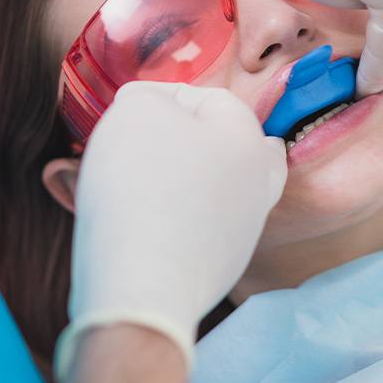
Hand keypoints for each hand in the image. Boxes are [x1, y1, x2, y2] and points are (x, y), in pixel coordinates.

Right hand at [55, 81, 286, 379]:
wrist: (142, 286)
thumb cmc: (142, 185)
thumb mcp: (136, 111)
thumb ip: (146, 97)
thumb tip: (149, 107)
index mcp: (248, 137)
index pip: (207, 97)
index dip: (160, 96)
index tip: (124, 111)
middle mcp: (258, 181)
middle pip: (228, 144)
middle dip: (188, 137)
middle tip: (149, 142)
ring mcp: (245, 228)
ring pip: (217, 186)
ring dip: (182, 176)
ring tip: (138, 180)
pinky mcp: (223, 266)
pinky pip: (200, 225)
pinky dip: (178, 216)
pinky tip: (146, 219)